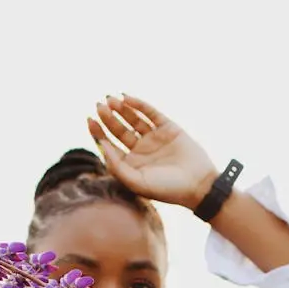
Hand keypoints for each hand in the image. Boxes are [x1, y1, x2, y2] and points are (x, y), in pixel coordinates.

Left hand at [88, 95, 217, 210]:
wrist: (198, 185)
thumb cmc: (167, 189)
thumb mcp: (137, 182)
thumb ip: (117, 166)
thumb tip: (101, 145)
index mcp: (130, 164)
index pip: (109, 144)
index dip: (98, 132)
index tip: (89, 119)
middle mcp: (140, 149)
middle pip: (119, 129)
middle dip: (108, 117)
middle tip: (99, 106)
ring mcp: (154, 137)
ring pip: (133, 119)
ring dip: (121, 109)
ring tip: (110, 100)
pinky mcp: (168, 127)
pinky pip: (150, 113)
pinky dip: (139, 104)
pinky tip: (126, 98)